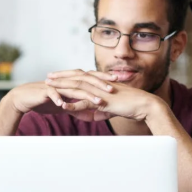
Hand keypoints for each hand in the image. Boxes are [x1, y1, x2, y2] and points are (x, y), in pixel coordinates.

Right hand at [0, 79, 104, 119]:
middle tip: (113, 88)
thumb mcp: (63, 106)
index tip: (118, 82)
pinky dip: (59, 99)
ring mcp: (56, 86)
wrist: (24, 98)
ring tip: (97, 101)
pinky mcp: (45, 91)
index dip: (104, 79)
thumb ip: (77, 108)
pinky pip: (53, 95)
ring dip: (86, 95)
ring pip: (73, 88)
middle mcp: (65, 81)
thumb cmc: (43, 101)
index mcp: (71, 82)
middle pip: (85, 80)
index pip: (90, 78)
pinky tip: (65, 105)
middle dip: (100, 84)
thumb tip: (90, 114)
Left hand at [45, 71, 162, 121]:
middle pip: (76, 78)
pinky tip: (63, 107)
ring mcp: (101, 91)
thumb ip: (100, 111)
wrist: (144, 105)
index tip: (56, 76)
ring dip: (62, 87)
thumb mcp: (111, 109)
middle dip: (61, 77)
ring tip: (49, 87)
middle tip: (48, 77)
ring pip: (78, 87)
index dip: (68, 75)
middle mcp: (99, 84)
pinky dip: (74, 105)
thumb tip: (93, 116)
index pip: (81, 76)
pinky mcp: (104, 101)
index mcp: (100, 83)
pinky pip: (86, 103)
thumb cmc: (130, 106)